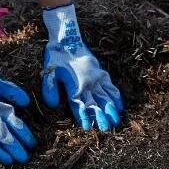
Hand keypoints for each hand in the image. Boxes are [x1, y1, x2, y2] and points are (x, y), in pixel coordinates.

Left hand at [41, 4, 122, 131]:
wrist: (67, 39)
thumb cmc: (55, 57)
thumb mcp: (48, 71)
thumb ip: (49, 88)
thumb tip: (52, 105)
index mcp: (74, 86)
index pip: (80, 106)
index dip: (84, 117)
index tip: (88, 128)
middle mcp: (88, 84)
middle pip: (96, 104)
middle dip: (101, 117)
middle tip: (107, 129)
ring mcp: (97, 78)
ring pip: (106, 97)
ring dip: (111, 109)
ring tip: (116, 121)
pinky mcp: (101, 72)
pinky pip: (111, 86)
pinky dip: (116, 96)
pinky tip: (120, 106)